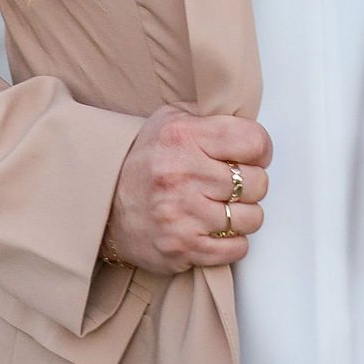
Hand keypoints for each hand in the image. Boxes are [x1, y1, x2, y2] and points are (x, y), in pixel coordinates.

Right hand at [103, 102, 271, 274]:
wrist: (103, 205)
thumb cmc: (143, 162)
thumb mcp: (170, 119)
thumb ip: (210, 115)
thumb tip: (250, 117)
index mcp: (183, 136)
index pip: (253, 141)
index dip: (261, 150)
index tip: (252, 155)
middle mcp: (183, 174)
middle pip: (256, 182)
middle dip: (251, 183)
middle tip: (235, 183)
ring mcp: (183, 214)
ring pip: (251, 218)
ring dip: (244, 215)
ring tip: (224, 207)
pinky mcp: (182, 248)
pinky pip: (237, 248)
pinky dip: (233, 241)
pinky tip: (216, 229)